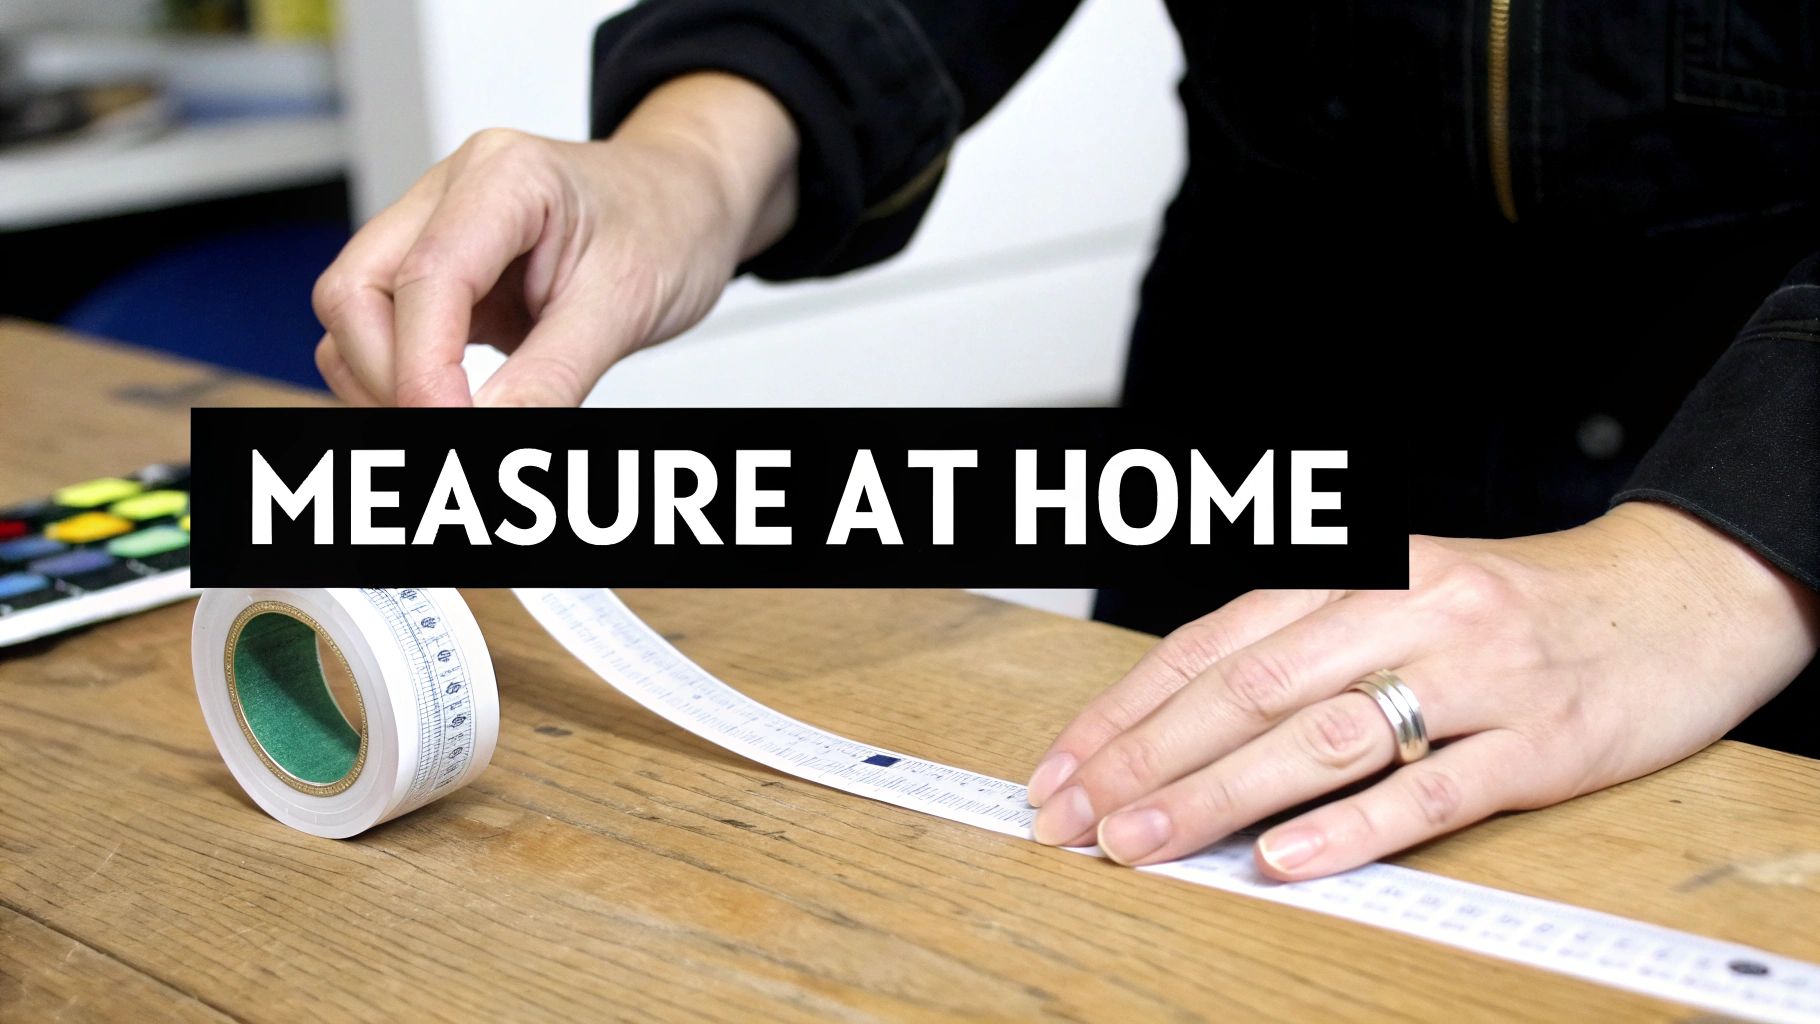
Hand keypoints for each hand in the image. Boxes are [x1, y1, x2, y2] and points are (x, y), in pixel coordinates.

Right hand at [312, 73, 798, 405]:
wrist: (686, 201)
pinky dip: (405, 377)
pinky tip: (455, 406)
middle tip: (454, 433)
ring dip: (386, 382)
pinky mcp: (439, 273)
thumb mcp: (626, 305)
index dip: (423, 369)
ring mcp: (434, 229)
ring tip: (458, 422)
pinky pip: (385, 330)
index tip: (450, 428)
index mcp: (504, 177)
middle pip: (356, 292)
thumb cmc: (668, 224)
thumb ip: (554, 376)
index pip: (426, 277)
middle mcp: (450, 193)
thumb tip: (494, 433)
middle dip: (390, 376)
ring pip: (355, 315)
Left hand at [1026, 502, 1817, 876]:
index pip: (1211, 642)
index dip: (1125, 710)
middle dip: (1144, 758)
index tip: (1060, 769)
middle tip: (1074, 818)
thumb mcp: (1399, 592)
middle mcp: (1406, 607)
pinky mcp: (1544, 739)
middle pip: (1247, 688)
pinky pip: (1435, 788)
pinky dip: (1352, 826)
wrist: (1679, 593)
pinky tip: (1284, 858)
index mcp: (1359, 569)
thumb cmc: (1515, 604)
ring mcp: (1477, 673)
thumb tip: (1175, 722)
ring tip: (1143, 841)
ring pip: (1324, 734)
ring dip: (1217, 793)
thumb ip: (1302, 643)